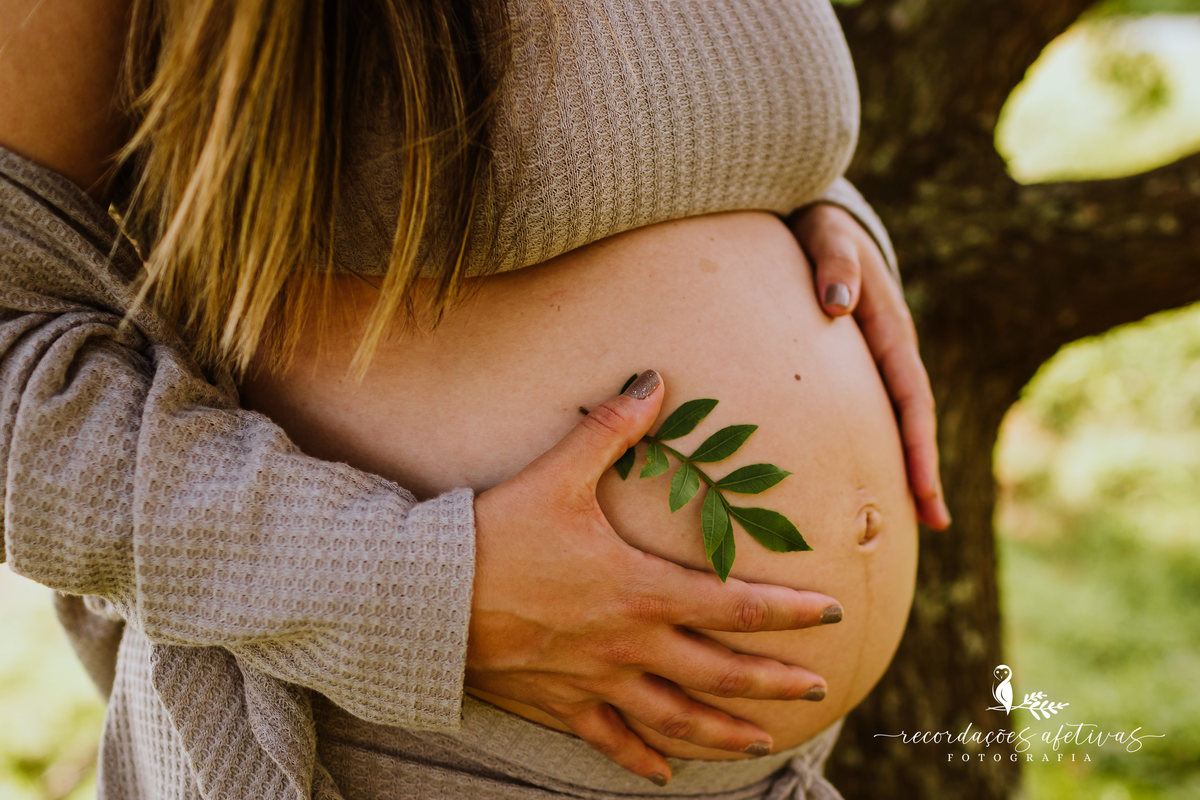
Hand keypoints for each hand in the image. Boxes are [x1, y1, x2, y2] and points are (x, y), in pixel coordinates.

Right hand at [468, 370, 842, 784]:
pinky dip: (641, 759)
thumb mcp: (557, 473)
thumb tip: (654, 379)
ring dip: (725, 734)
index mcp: (640, 588)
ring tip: (764, 743)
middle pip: (719, 673)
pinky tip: (663, 774)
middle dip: (774, 682)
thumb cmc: (497, 531)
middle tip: (816, 688)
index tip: (832, 615)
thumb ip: (612, 428)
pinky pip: (611, 740)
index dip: (790, 611)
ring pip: (677, 718)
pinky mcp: (561, 703)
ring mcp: (597, 680)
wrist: (427, 595)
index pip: (735, 605)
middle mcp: (630, 643)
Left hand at [789, 204, 951, 529]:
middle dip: (923, 470)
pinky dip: (878, 440)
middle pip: (912, 419)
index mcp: (890, 328)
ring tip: (914, 516)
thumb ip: (833, 265)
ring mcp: (876, 358)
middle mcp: (890, 349)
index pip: (911, 398)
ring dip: (906, 462)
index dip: (920, 447)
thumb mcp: (826, 237)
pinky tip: (868, 472)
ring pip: (896, 417)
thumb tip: (836, 304)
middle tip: (933, 524)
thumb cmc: (818, 229)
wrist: (815, 216)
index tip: (924, 492)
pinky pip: (871, 407)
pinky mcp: (857, 362)